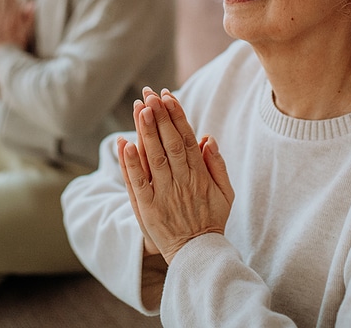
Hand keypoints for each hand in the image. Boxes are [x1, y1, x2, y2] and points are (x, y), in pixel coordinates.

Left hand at [119, 87, 234, 264]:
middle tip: (149, 93)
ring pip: (153, 157)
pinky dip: (130, 162)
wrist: (198, 256)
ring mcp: (163, 194)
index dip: (176, 116)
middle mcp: (181, 182)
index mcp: (200, 175)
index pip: (186, 139)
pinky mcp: (147, 208)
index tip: (167, 95)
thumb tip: (208, 137)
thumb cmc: (212, 220)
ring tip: (140, 107)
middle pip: (169, 143)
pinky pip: (137, 182)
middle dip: (159, 116)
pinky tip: (125, 143)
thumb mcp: (226, 193)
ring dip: (146, 131)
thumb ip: (218, 165)